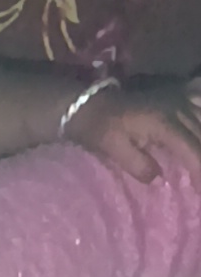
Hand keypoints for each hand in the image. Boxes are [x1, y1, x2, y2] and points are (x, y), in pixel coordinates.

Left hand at [65, 80, 200, 184]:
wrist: (87, 103)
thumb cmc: (99, 128)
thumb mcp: (113, 149)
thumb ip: (139, 166)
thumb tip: (159, 180)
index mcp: (164, 123)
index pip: (192, 150)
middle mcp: (177, 108)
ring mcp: (177, 99)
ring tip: (199, 164)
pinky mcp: (174, 96)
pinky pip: (198, 100)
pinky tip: (200, 125)